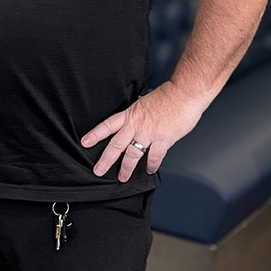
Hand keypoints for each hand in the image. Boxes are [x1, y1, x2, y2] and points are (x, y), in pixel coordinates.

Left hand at [78, 81, 205, 181]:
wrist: (184, 93)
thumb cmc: (168, 95)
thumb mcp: (145, 102)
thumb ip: (138, 113)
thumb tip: (136, 116)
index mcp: (130, 114)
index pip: (107, 125)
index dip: (95, 135)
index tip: (85, 142)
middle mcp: (136, 125)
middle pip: (116, 145)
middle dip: (106, 160)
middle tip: (98, 170)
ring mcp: (149, 133)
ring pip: (132, 154)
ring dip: (126, 168)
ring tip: (122, 177)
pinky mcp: (163, 139)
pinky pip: (154, 157)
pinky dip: (151, 165)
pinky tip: (149, 170)